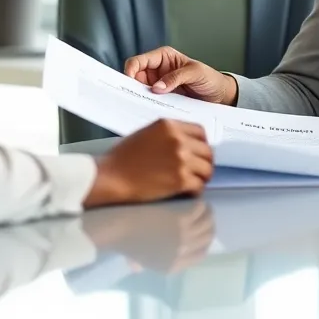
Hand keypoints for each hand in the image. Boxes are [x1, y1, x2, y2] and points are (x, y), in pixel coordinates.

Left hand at [82, 199, 215, 273]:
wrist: (116, 228)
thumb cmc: (123, 241)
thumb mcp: (134, 262)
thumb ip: (140, 266)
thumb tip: (138, 268)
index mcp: (172, 267)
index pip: (200, 255)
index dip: (204, 242)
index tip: (202, 232)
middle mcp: (182, 253)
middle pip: (206, 238)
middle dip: (209, 226)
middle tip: (205, 216)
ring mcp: (183, 237)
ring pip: (207, 223)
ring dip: (207, 213)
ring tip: (202, 206)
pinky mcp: (182, 220)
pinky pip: (200, 210)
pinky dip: (201, 204)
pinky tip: (196, 200)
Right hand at [83, 119, 214, 206]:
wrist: (110, 177)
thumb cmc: (122, 158)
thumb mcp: (147, 134)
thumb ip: (169, 134)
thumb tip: (187, 143)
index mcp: (169, 126)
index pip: (200, 132)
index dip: (202, 144)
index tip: (198, 153)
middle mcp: (178, 140)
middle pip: (207, 151)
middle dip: (204, 162)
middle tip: (198, 171)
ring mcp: (181, 159)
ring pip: (207, 169)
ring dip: (202, 177)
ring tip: (194, 182)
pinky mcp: (180, 179)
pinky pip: (199, 185)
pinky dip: (195, 191)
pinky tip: (188, 192)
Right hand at [124, 46, 237, 103]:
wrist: (220, 95)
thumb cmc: (210, 78)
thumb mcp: (195, 73)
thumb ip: (176, 77)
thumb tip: (156, 87)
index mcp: (163, 57)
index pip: (138, 61)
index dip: (130, 71)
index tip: (130, 83)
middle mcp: (158, 70)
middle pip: (135, 77)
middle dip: (133, 87)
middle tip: (133, 98)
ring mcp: (159, 85)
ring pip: (141, 91)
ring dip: (140, 97)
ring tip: (142, 105)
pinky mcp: (162, 98)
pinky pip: (150, 101)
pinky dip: (148, 105)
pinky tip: (151, 110)